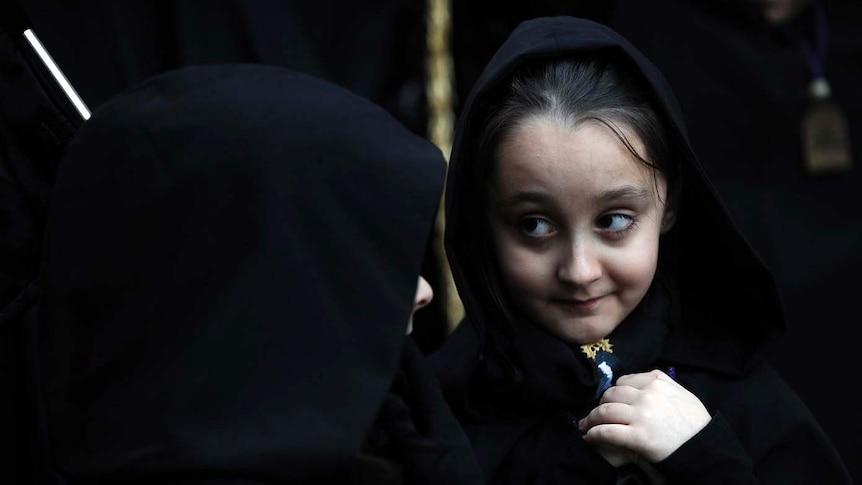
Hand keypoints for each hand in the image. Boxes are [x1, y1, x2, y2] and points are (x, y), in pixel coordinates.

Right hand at [373, 338, 483, 484]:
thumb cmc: (443, 479)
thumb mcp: (417, 451)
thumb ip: (399, 422)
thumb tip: (384, 393)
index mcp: (437, 412)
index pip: (420, 375)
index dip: (409, 354)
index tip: (398, 331)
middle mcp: (437, 418)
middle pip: (412, 389)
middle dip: (396, 373)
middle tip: (376, 355)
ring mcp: (435, 433)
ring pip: (410, 407)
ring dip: (393, 396)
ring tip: (373, 384)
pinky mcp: (431, 448)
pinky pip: (410, 425)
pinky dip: (395, 419)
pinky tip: (383, 421)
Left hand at [578, 369, 710, 462]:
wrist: (705, 450)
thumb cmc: (697, 424)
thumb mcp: (684, 394)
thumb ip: (664, 381)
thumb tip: (646, 376)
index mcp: (656, 382)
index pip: (624, 382)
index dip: (615, 392)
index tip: (611, 400)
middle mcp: (646, 396)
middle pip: (611, 395)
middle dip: (601, 404)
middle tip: (596, 414)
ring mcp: (640, 416)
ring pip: (604, 411)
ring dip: (591, 419)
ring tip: (586, 426)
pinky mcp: (637, 437)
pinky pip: (606, 431)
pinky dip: (593, 434)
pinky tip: (589, 437)